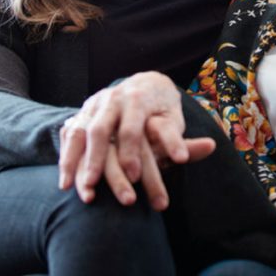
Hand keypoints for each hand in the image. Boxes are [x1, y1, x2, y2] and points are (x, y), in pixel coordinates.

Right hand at [58, 71, 215, 206]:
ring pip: (78, 132)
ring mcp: (93, 105)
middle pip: (99, 130)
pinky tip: (65, 182)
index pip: (132, 127)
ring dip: (74, 162)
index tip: (134, 178)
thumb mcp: (174, 120)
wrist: (143, 84)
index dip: (132, 152)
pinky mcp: (81, 113)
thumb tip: (210, 148)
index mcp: (137, 98)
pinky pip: (67, 136)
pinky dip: (65, 158)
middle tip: (95, 190)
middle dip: (96, 161)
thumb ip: (184, 136)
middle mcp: (112, 99)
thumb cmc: (162, 109)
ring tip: (78, 190)